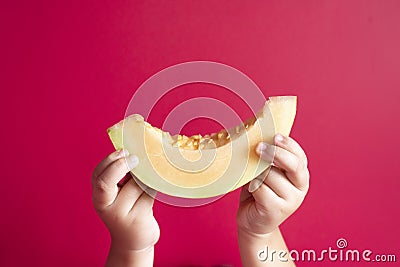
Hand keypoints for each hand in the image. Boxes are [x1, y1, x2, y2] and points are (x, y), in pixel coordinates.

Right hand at [92, 149, 159, 265]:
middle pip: (105, 182)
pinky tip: (156, 186)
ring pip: (135, 185)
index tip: (124, 151)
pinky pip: (148, 194)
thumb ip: (122, 177)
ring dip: (145, 178)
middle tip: (136, 158)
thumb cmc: (127, 210)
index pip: (97, 175)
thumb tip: (138, 153)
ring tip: (149, 178)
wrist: (133, 241)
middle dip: (120, 166)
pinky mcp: (138, 219)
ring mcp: (121, 215)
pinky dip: (153, 187)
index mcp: (99, 197)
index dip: (110, 161)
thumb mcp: (118, 195)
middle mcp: (105, 206)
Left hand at [236, 134, 309, 235]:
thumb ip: (268, 160)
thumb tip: (257, 139)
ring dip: (257, 173)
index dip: (288, 144)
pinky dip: (252, 186)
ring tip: (251, 178)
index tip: (274, 136)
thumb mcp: (266, 173)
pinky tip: (250, 189)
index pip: (299, 155)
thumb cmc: (259, 192)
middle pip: (293, 164)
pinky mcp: (277, 210)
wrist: (253, 221)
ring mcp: (291, 201)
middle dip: (274, 153)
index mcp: (300, 175)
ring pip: (271, 176)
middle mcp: (300, 187)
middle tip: (258, 147)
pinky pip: (261, 189)